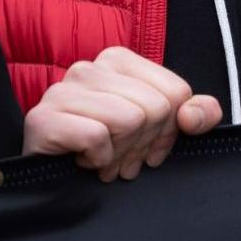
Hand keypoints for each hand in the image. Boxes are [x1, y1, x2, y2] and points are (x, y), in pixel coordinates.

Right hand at [20, 47, 221, 181]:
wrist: (49, 179)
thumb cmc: (108, 147)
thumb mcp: (161, 128)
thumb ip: (198, 114)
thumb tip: (193, 115)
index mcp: (118, 60)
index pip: (176, 93)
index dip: (172, 130)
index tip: (152, 146)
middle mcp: (88, 68)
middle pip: (155, 108)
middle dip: (146, 144)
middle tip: (127, 159)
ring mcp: (61, 91)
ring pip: (129, 120)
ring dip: (121, 153)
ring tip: (106, 161)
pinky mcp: (42, 119)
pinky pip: (96, 137)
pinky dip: (97, 159)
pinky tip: (83, 160)